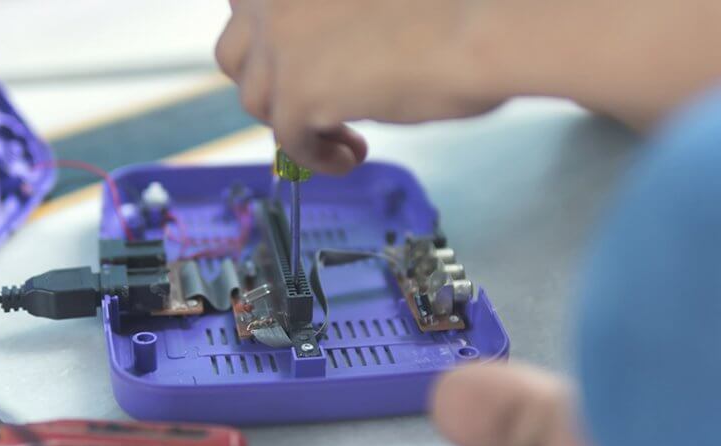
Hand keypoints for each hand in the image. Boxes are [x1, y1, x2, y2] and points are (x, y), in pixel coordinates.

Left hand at [215, 0, 501, 173]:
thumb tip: (320, 50)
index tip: (292, 62)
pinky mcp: (297, 92)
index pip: (248, 6)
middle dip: (266, 80)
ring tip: (339, 133)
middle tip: (304, 100)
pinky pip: (287, 139)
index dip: (268, 39)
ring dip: (292, 121)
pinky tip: (348, 155)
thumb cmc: (455, 6)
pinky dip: (315, 155)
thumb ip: (331, 12)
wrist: (485, 29)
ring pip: (255, 99)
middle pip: (235, 52)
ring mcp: (280, 43)